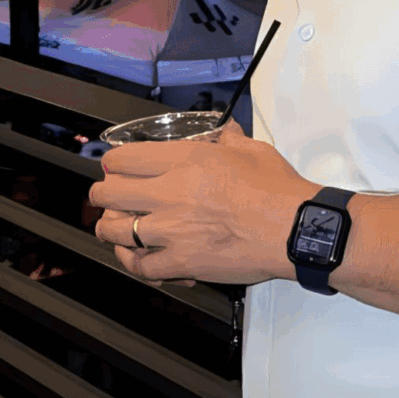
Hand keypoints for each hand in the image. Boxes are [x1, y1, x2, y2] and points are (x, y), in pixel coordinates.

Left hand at [89, 120, 313, 286]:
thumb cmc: (277, 191)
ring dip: (110, 227)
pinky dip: (133, 261)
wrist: (295, 229)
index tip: (116, 168)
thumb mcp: (251, 150)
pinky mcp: (182, 262)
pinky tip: (135, 256)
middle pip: (110, 192)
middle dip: (103, 194)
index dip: (113, 164)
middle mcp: (171, 193)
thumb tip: (224, 132)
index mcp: (186, 161)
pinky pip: (141, 265)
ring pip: (115, 230)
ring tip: (112, 226)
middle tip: (107, 196)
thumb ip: (228, 139)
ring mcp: (173, 230)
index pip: (124, 159)